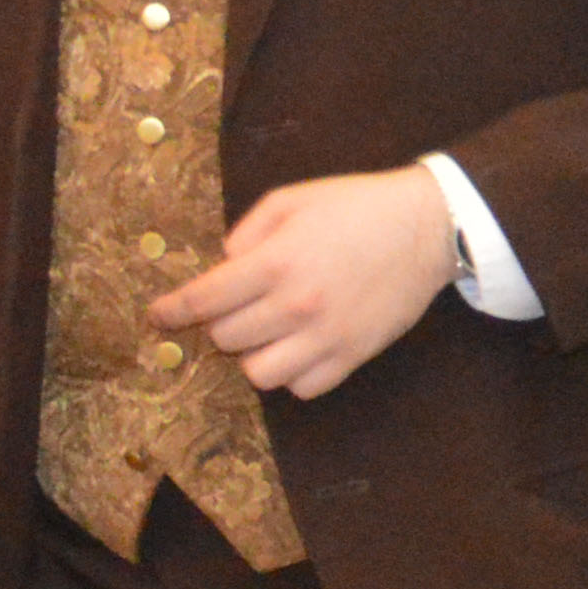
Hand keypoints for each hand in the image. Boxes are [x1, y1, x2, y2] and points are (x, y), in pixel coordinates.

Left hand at [152, 166, 456, 399]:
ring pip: (258, 374)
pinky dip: (292, 374)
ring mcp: (326, 336)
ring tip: (266, 332)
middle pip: (225, 339)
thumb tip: (222, 264)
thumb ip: (246, 232)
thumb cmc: (356, 207)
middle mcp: (296, 305)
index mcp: (275, 262)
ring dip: (253, 354)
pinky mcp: (354, 356)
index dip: (171, 311)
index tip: (157, 317)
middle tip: (238, 306)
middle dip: (220, 323)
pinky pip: (303, 388)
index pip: (203, 300)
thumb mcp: (291, 199)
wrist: (430, 225)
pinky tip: (297, 348)